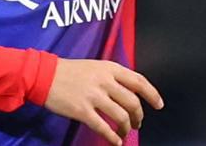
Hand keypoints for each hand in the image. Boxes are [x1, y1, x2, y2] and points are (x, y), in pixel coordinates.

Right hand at [42, 58, 163, 145]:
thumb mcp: (96, 66)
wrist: (45, 75)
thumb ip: (113, 77)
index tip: (159, 105)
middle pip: (132, 102)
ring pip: (121, 116)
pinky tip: (115, 142)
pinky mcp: (82, 111)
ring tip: (124, 133)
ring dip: (126, 128)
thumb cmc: (71, 71)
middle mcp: (105, 81)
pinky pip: (103, 127)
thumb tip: (129, 93)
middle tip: (138, 123)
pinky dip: (112, 137)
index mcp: (110, 68)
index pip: (139, 81)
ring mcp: (94, 96)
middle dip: (139, 116)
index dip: (152, 94)